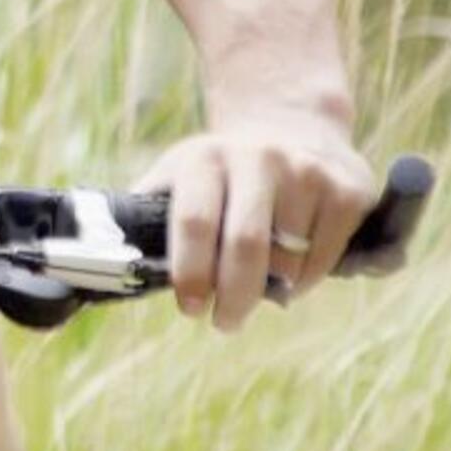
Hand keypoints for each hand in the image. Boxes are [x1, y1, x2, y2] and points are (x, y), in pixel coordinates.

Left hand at [143, 101, 376, 330]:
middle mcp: (258, 158)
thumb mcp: (178, 175)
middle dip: (233, 297)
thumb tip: (104, 261)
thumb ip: (146, 213)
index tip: (189, 309)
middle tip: (224, 323)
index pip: (194, 221)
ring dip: (272, 290)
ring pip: (289, 261)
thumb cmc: (221, 172)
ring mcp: (306, 172)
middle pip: (246, 245)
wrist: (295, 127)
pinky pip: (324, 261)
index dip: (190, 272)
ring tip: (260, 288)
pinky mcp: (346, 191)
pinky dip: (307, 282)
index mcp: (204, 157)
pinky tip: (294, 273)